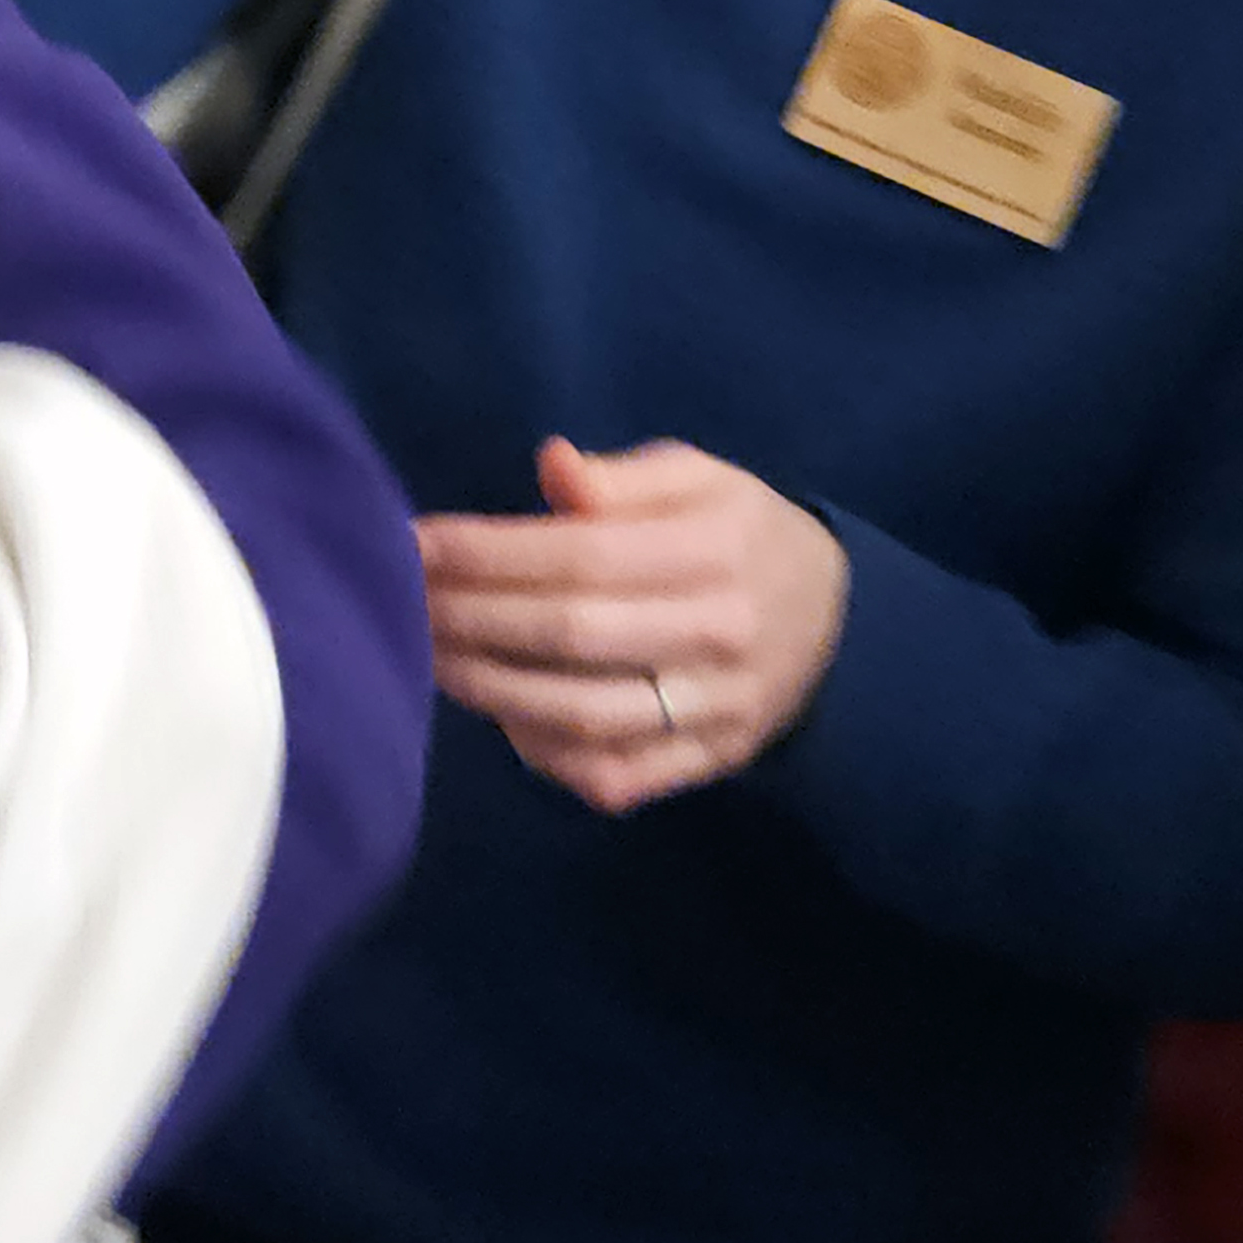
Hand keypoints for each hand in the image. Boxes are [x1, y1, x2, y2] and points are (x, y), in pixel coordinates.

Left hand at [418, 439, 852, 812]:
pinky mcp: (708, 763)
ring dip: (490, 689)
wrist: (840, 629)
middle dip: (470, 618)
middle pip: (571, 635)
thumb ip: (624, 477)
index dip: (485, 553)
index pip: (580, 555)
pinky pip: (614, 775)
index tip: (412, 543)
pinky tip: (500, 716)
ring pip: (585, 715)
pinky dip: (546, 756)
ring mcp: (716, 710)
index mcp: (714, 550)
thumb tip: (552, 466)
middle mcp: (718, 633)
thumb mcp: (701, 480)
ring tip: (428, 656)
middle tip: (402, 603)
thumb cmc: (742, 537)